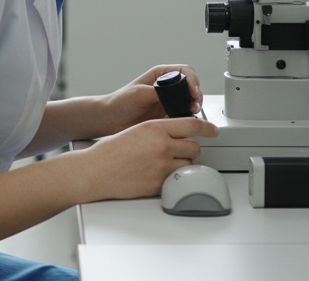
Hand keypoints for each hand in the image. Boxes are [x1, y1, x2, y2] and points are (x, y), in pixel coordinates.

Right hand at [76, 116, 218, 201]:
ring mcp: (162, 167)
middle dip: (190, 149)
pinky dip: (173, 178)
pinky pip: (177, 180)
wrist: (95, 171)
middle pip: (194, 147)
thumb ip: (158, 132)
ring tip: (164, 165)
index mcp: (155, 128)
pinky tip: (159, 176)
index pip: (192, 124)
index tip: (213, 130)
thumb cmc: (109, 152)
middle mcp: (162, 146)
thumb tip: (175, 135)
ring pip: (188, 165)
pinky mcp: (159, 184)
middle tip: (179, 151)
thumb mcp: (136, 130)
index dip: (207, 127)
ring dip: (182, 164)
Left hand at [100, 65, 204, 134]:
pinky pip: (183, 114)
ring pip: (189, 100)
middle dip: (196, 94)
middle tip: (195, 105)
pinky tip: (186, 121)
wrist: (111, 120)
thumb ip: (157, 92)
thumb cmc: (120, 102)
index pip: (185, 71)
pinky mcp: (167, 115)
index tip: (193, 91)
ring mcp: (168, 101)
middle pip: (191, 86)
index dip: (192, 80)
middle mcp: (167, 86)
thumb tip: (173, 95)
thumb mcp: (139, 93)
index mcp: (161, 75)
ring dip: (194, 106)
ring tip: (192, 112)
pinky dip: (188, 117)